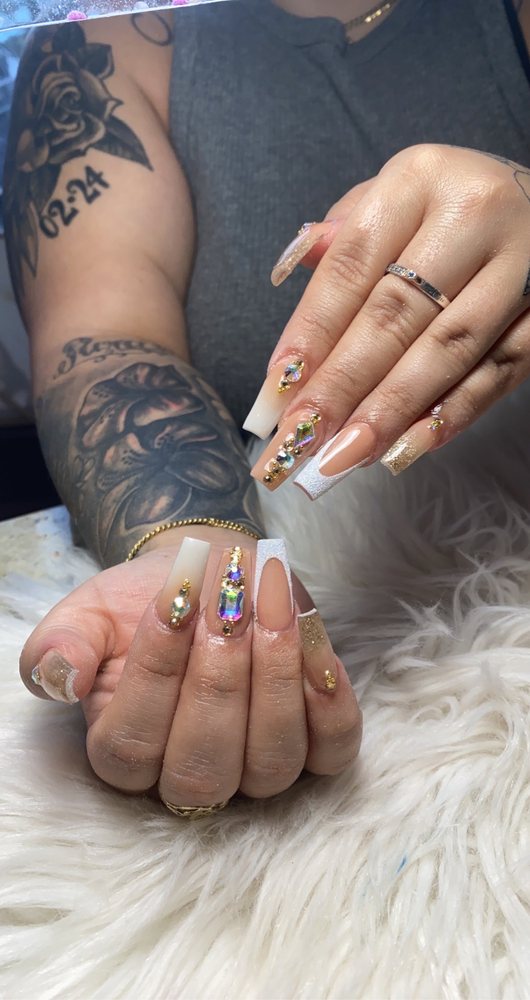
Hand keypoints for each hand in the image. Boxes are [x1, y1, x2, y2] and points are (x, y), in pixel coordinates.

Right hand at [19, 526, 360, 805]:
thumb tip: (63, 679)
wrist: (211, 574)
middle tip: (227, 606)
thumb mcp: (90, 611)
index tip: (174, 599)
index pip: (131, 745)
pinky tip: (314, 646)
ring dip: (276, 681)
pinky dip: (331, 705)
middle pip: (205, 768)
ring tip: (272, 610)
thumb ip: (60, 645)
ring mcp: (257, 767)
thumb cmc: (149, 599)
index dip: (155, 673)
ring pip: (272, 764)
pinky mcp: (315, 746)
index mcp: (124, 752)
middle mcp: (191, 776)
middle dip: (219, 680)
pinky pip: (333, 750)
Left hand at [244, 145, 529, 496]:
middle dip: (340, 385)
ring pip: (447, 349)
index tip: (277, 389)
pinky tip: (408, 448)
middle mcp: (474, 214)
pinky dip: (453, 414)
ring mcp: (522, 265)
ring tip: (344, 457)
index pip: (352, 264)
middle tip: (299, 440)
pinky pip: (500, 371)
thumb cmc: (451, 211)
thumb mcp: (396, 199)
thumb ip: (346, 237)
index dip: (311, 330)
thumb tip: (289, 265)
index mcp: (419, 179)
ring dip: (390, 411)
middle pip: (394, 314)